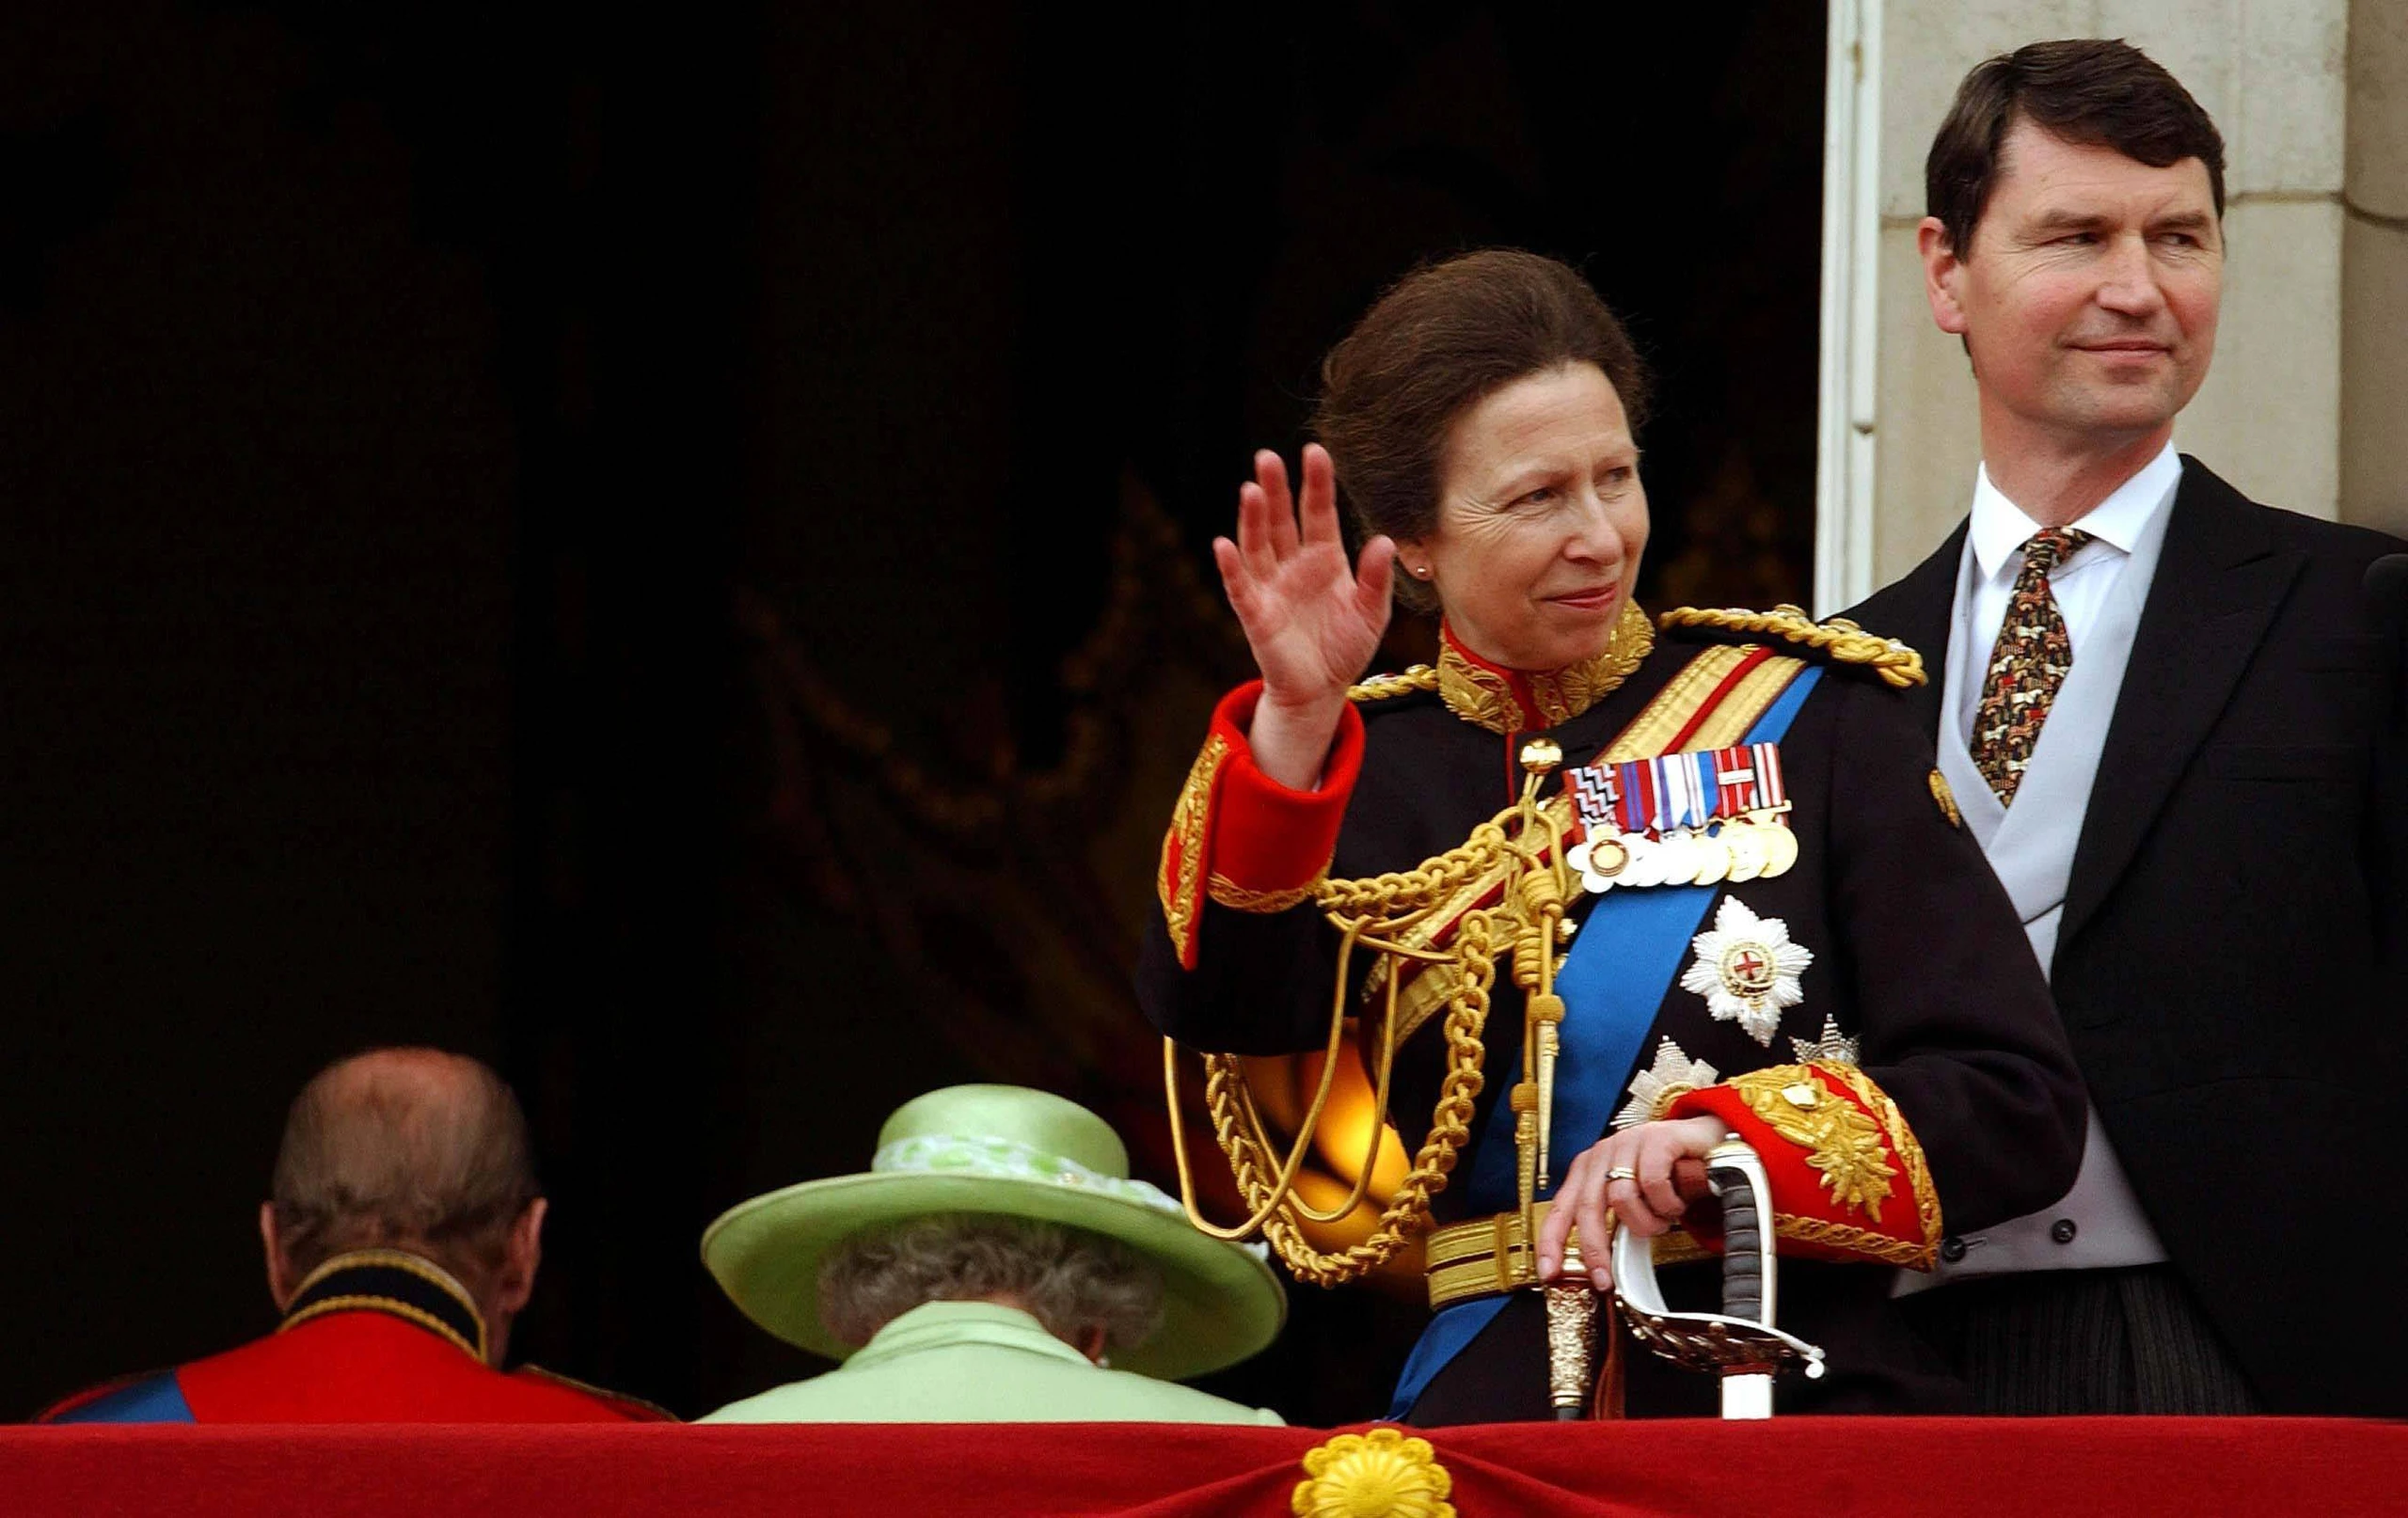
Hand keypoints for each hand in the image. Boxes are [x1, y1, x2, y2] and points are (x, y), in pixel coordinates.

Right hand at [1213, 446, 1394, 786]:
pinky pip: (1240, 586)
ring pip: (1258, 544)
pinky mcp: (1255, 613)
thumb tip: (1384, 541)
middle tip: (1268, 457)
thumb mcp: (1371, 612)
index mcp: (1324, 557)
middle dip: (1275, 489)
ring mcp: (1271, 586)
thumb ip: (1376, 578)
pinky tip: (1224, 544)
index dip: (1316, 483)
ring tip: (1250, 489)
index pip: (1318, 512)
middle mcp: (1293, 564)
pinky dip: (1231, 566)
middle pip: (1281, 519)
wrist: (1322, 690)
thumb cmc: (1346, 647)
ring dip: (1252, 518)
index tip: (1315, 452)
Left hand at [1536, 1115, 1729, 1292]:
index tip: (1549, 1272)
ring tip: (1663, 1219)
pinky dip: (1667, 1202)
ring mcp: (1627, 1143)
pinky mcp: (1655, 1138)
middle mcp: (1603, 1153)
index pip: (1561, 1208)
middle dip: (1595, 1249)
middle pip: (1587, 1208)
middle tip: (1606, 1279)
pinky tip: (1677, 1202)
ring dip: (1647, 1222)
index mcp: (1589, 1170)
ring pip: (1623, 1199)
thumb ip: (1617, 1224)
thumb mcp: (1637, 1202)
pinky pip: (1653, 1183)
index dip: (1551, 1242)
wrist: (1710, 1143)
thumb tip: (1602, 1269)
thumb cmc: (1671, 1176)